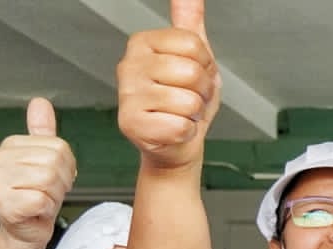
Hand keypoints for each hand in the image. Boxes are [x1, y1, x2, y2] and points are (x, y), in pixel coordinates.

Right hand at [0, 98, 76, 246]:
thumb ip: (42, 132)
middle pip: (54, 162)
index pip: (59, 146)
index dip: (67, 167)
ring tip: (41, 201)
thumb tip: (40, 102)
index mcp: (10, 146)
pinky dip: (45, 209)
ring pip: (48, 180)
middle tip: (48, 193)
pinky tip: (34, 211)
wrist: (25, 230)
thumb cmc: (37, 197)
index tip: (53, 180)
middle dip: (61, 183)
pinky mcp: (3, 203)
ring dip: (53, 196)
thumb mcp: (44, 160)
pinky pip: (41, 200)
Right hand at [116, 0, 219, 172]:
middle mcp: (128, 65)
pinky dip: (185, 132)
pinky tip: (172, 130)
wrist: (177, 144)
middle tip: (188, 99)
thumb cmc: (185, 100)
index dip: (205, 65)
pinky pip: (180, 126)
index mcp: (142, 43)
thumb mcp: (194, 56)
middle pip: (192, 71)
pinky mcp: (130, 124)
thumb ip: (188, 20)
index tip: (194, 76)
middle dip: (201, 91)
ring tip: (179, 114)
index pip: (193, 44)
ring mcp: (127, 95)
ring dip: (193, 113)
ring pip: (188, 101)